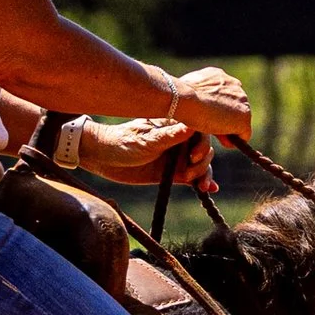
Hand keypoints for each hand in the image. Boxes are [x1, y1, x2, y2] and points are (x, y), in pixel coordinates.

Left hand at [78, 116, 218, 188]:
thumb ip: (170, 135)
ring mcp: (177, 156)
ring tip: (199, 186)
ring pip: (200, 164)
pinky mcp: (173, 172)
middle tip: (188, 175)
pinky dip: (201, 182)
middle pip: (203, 149)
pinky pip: (192, 177)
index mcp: (175, 124)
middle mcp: (180, 139)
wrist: (104, 158)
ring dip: (204, 174)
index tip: (194, 156)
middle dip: (202, 163)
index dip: (203, 144)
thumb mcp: (147, 140)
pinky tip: (210, 190)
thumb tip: (192, 125)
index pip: (200, 130)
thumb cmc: (123, 142)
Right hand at [172, 67, 252, 142]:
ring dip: (228, 128)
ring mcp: (242, 102)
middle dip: (224, 119)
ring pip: (239, 120)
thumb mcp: (186, 91)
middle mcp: (234, 85)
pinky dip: (233, 140)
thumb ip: (195, 95)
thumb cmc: (178, 96)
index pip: (224, 95)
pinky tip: (222, 141)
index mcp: (219, 76)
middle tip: (210, 128)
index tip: (206, 116)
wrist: (183, 98)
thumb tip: (193, 104)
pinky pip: (244, 135)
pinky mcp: (244, 118)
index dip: (216, 108)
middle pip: (234, 108)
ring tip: (214, 134)